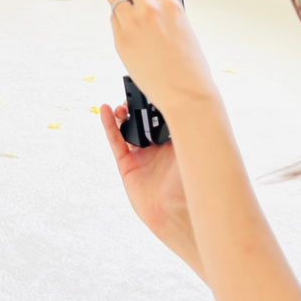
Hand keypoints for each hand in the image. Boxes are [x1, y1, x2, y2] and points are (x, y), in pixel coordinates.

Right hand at [100, 102, 203, 278]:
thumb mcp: (193, 148)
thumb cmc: (192, 184)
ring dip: (124, 113)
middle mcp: (159, 149)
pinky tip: (106, 110)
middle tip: (136, 91)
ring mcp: (143, 158)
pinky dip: (110, 125)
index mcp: (178, 144)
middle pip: (145, 120)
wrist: (179, 215)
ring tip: (123, 103)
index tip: (154, 85)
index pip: (166, 116)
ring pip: (129, 129)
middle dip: (139, 106)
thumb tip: (186, 99)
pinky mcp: (127, 167)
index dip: (159, 102)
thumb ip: (188, 127)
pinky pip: (116, 142)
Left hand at [105, 0, 218, 118]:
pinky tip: (122, 23)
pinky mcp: (120, 39)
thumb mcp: (184, 30)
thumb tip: (153, 4)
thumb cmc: (190, 67)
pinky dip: (116, 18)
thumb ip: (167, 13)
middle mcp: (150, 10)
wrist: (185, 93)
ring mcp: (133, 23)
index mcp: (171, 6)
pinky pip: (113, 19)